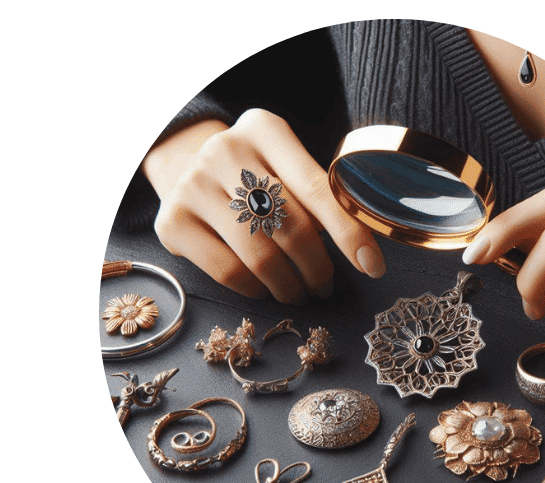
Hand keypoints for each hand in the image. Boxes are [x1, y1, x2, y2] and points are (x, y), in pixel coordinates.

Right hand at [144, 109, 386, 302]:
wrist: (183, 166)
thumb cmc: (251, 174)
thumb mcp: (282, 166)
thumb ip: (316, 196)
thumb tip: (364, 252)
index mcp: (265, 129)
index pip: (317, 187)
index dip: (349, 232)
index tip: (372, 266)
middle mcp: (225, 150)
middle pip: (290, 226)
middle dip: (317, 267)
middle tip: (324, 285)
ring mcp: (193, 184)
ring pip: (260, 255)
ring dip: (289, 285)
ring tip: (298, 292)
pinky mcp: (172, 220)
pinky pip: (228, 270)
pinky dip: (255, 289)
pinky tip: (264, 288)